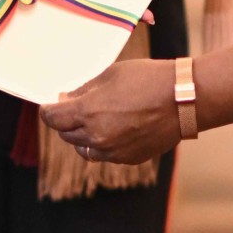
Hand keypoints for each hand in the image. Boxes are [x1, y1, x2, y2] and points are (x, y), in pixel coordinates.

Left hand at [40, 58, 179, 164]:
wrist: (184, 99)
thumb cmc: (147, 78)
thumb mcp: (110, 74)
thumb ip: (85, 90)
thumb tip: (66, 99)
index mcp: (88, 112)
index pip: (53, 118)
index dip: (48, 111)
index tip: (49, 106)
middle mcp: (97, 136)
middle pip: (66, 134)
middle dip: (65, 122)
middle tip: (72, 108)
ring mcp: (113, 151)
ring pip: (84, 149)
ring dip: (82, 136)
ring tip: (94, 120)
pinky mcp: (129, 159)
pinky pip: (106, 154)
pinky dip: (104, 143)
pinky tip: (116, 127)